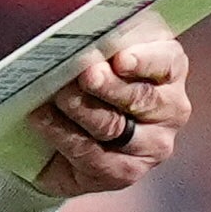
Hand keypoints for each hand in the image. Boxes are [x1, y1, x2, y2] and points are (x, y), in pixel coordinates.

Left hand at [26, 11, 189, 196]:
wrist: (66, 133)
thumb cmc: (88, 81)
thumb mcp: (100, 55)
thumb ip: (99, 46)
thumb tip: (80, 39)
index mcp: (169, 70)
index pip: (166, 61)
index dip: (144, 60)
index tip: (121, 59)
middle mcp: (169, 109)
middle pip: (140, 97)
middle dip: (108, 85)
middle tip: (84, 75)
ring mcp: (152, 145)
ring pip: (113, 126)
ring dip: (80, 108)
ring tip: (57, 95)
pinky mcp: (125, 172)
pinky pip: (92, 154)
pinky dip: (61, 133)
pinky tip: (41, 118)